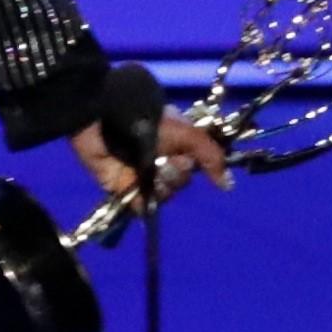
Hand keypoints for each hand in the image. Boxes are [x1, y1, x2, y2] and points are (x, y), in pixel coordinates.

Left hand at [74, 111, 234, 206]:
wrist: (104, 126)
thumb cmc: (147, 123)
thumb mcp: (186, 133)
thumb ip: (210, 156)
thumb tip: (227, 184)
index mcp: (179, 145)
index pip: (199, 166)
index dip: (197, 165)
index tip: (189, 157)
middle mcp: (164, 161)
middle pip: (183, 182)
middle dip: (175, 172)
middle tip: (162, 158)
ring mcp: (145, 177)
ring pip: (167, 194)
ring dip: (160, 183)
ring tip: (145, 168)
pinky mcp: (127, 191)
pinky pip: (144, 207)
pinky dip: (143, 201)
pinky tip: (136, 188)